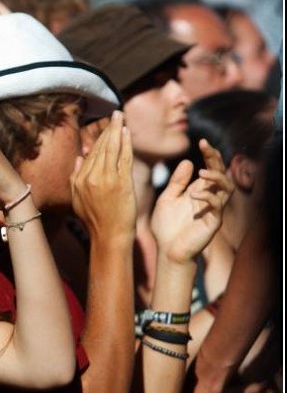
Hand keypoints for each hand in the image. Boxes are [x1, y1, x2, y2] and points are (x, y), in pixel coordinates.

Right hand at [70, 111, 135, 240]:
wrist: (108, 236)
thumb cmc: (95, 221)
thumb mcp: (77, 199)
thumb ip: (76, 177)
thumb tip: (79, 157)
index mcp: (79, 179)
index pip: (90, 153)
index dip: (99, 139)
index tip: (106, 127)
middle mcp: (90, 177)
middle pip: (100, 147)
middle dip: (108, 129)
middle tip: (116, 114)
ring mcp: (106, 179)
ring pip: (111, 149)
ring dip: (117, 130)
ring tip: (120, 117)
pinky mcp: (121, 183)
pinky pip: (124, 157)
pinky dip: (126, 143)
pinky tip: (127, 132)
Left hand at [151, 139, 234, 262]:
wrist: (166, 251)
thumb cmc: (166, 227)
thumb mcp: (166, 199)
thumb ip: (176, 182)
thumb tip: (188, 161)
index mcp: (199, 191)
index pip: (210, 168)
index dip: (209, 155)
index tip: (202, 141)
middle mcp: (209, 198)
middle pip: (221, 174)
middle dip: (215, 159)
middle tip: (206, 147)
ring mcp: (213, 210)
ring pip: (226, 188)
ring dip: (216, 178)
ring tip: (202, 174)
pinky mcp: (213, 223)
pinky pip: (216, 207)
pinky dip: (207, 198)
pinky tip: (193, 195)